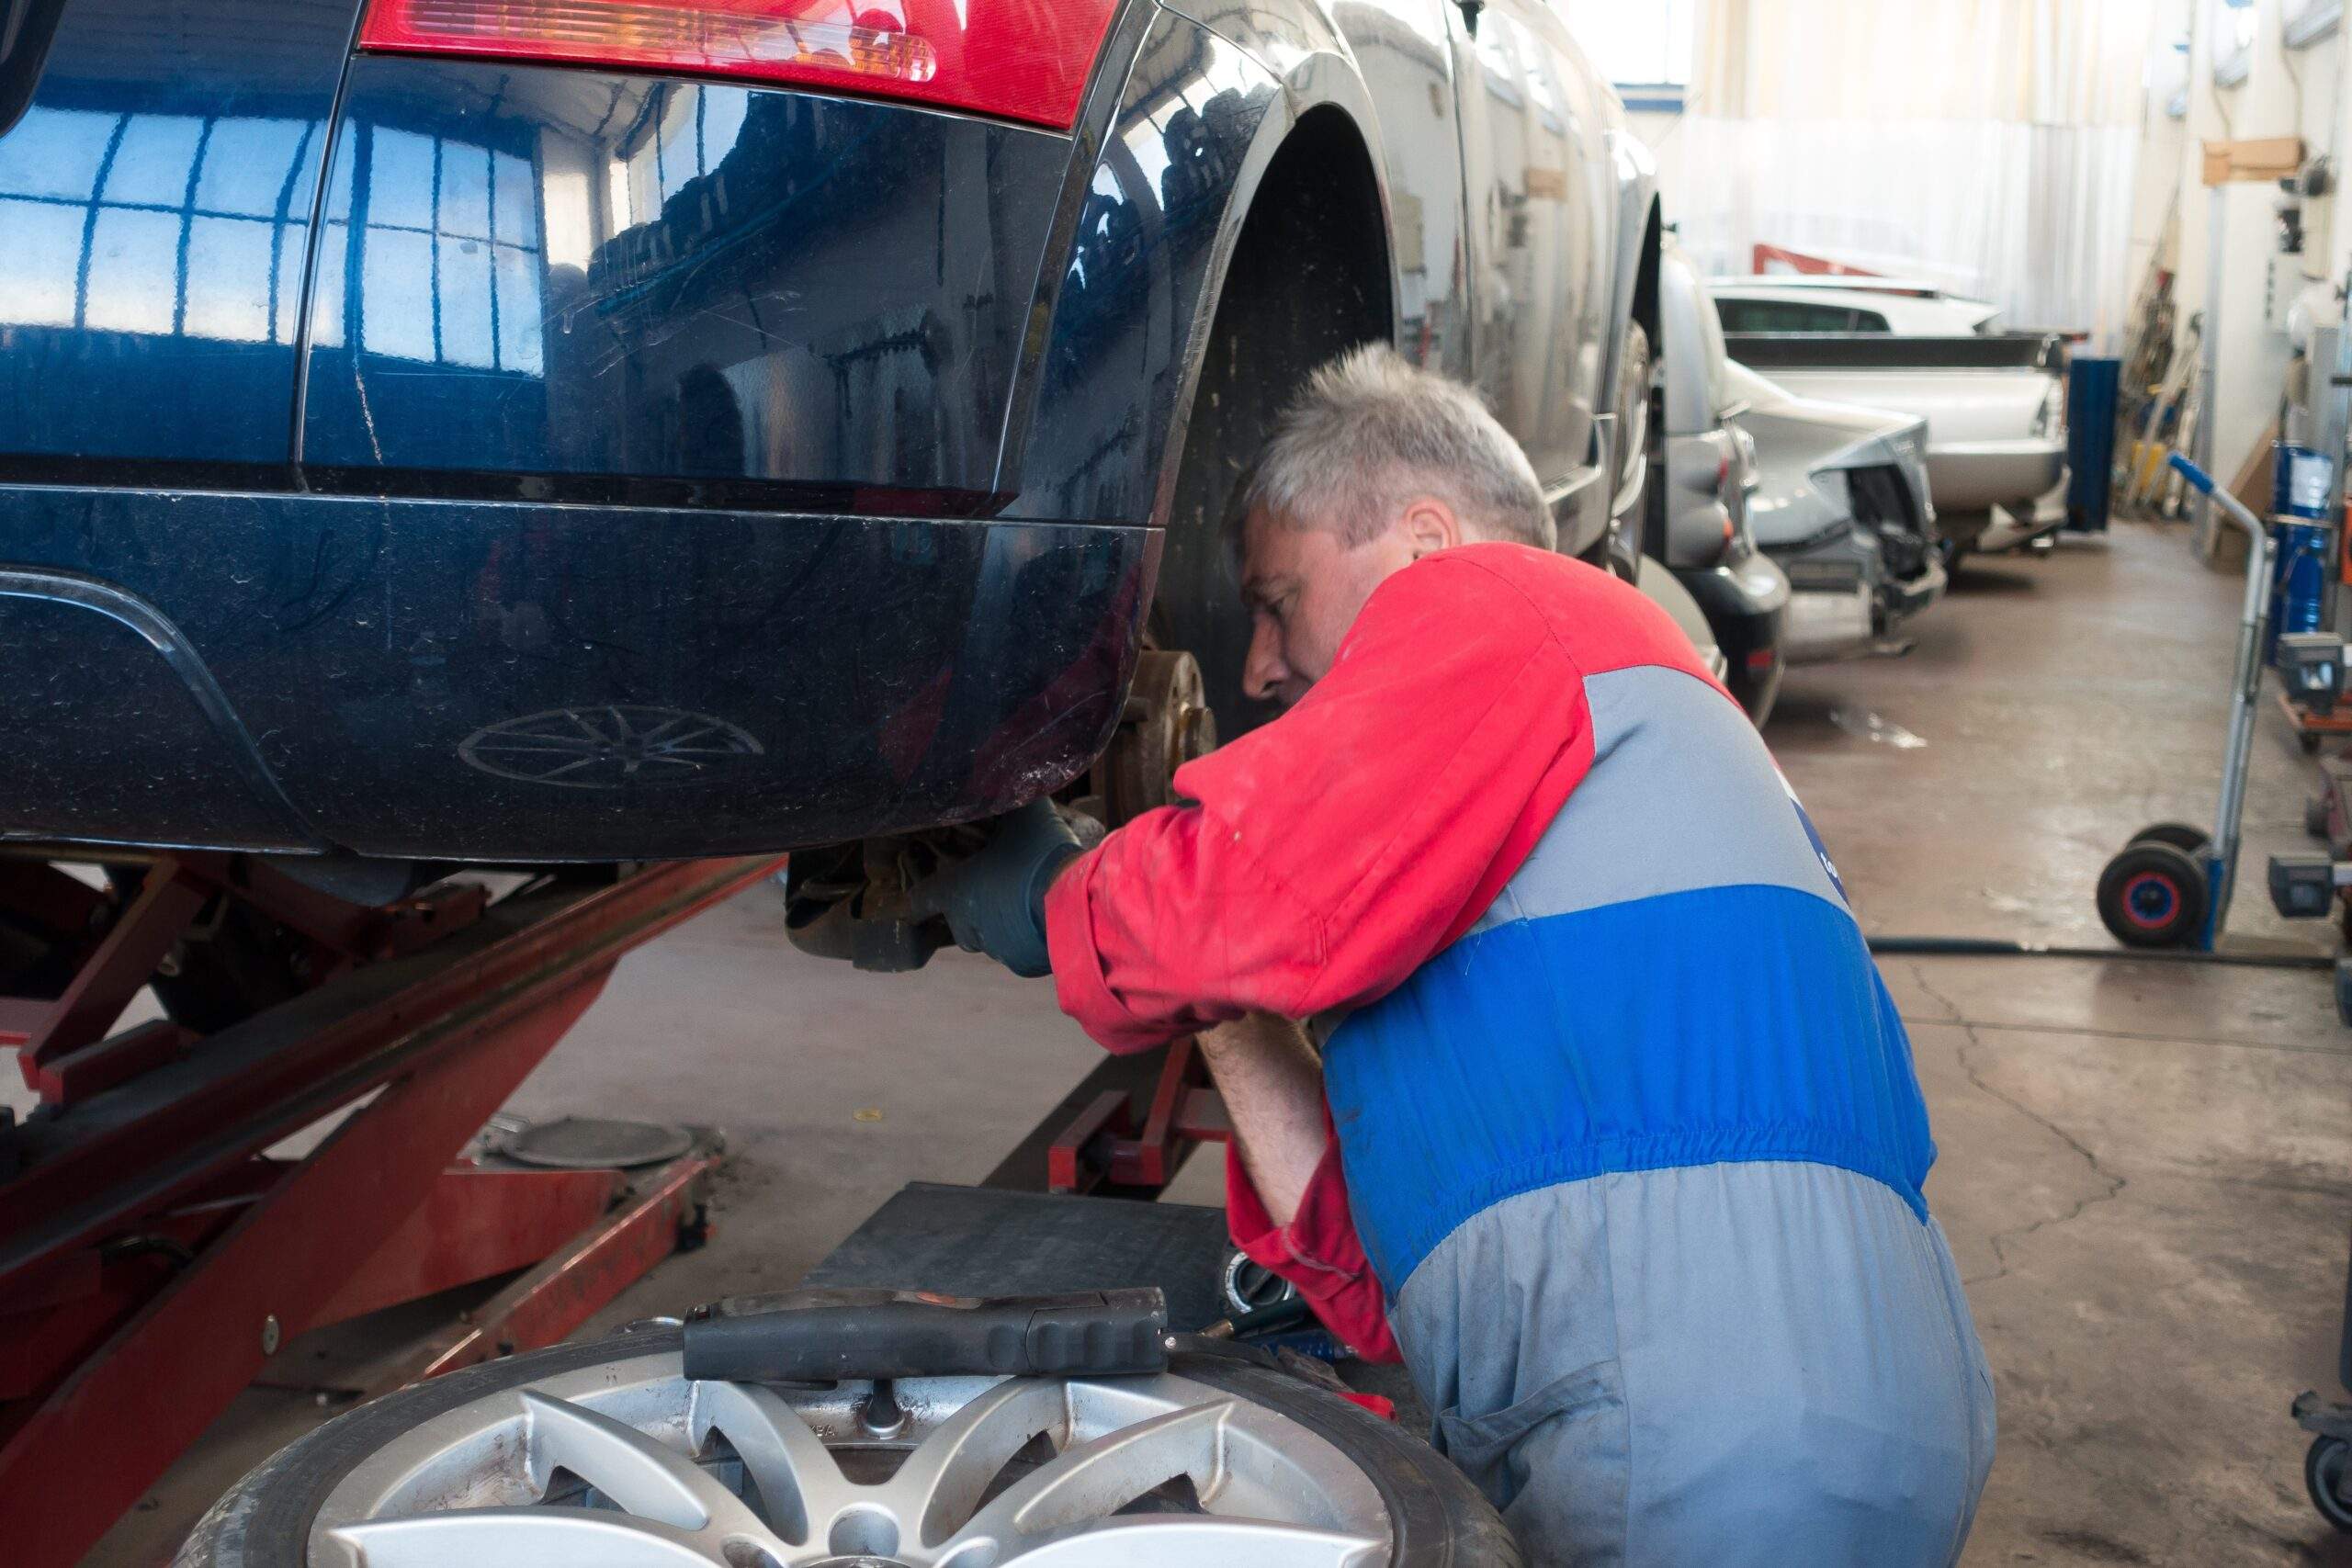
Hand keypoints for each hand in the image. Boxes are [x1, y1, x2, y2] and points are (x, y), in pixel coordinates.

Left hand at [909, 799, 1082, 977]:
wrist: (1077, 905)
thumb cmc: (1041, 856)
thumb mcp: (1027, 815)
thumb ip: (1013, 799)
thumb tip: (1010, 775)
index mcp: (959, 892)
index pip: (923, 898)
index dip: (918, 898)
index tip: (912, 901)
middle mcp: (972, 924)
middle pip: (959, 926)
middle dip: (968, 915)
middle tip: (988, 895)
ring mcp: (998, 948)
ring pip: (990, 941)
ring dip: (998, 926)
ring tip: (1020, 907)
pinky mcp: (1024, 964)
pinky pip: (1018, 953)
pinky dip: (1025, 940)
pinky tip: (1042, 922)